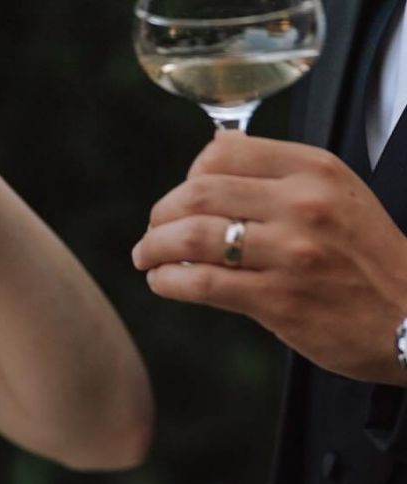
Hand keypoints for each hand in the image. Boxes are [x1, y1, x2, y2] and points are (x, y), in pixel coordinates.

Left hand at [132, 135, 406, 384]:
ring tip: (146, 258)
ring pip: (194, 237)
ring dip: (155, 247)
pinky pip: (202, 284)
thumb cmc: (367, 261)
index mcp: (314, 170)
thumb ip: (282, 182)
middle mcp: (300, 204)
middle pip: (199, 192)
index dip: (188, 176)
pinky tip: (162, 282)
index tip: (181, 198)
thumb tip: (211, 168)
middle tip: (152, 231)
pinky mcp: (276, 301)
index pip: (223, 152)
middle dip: (161, 213)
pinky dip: (169, 281)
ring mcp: (288, 253)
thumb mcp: (337, 198)